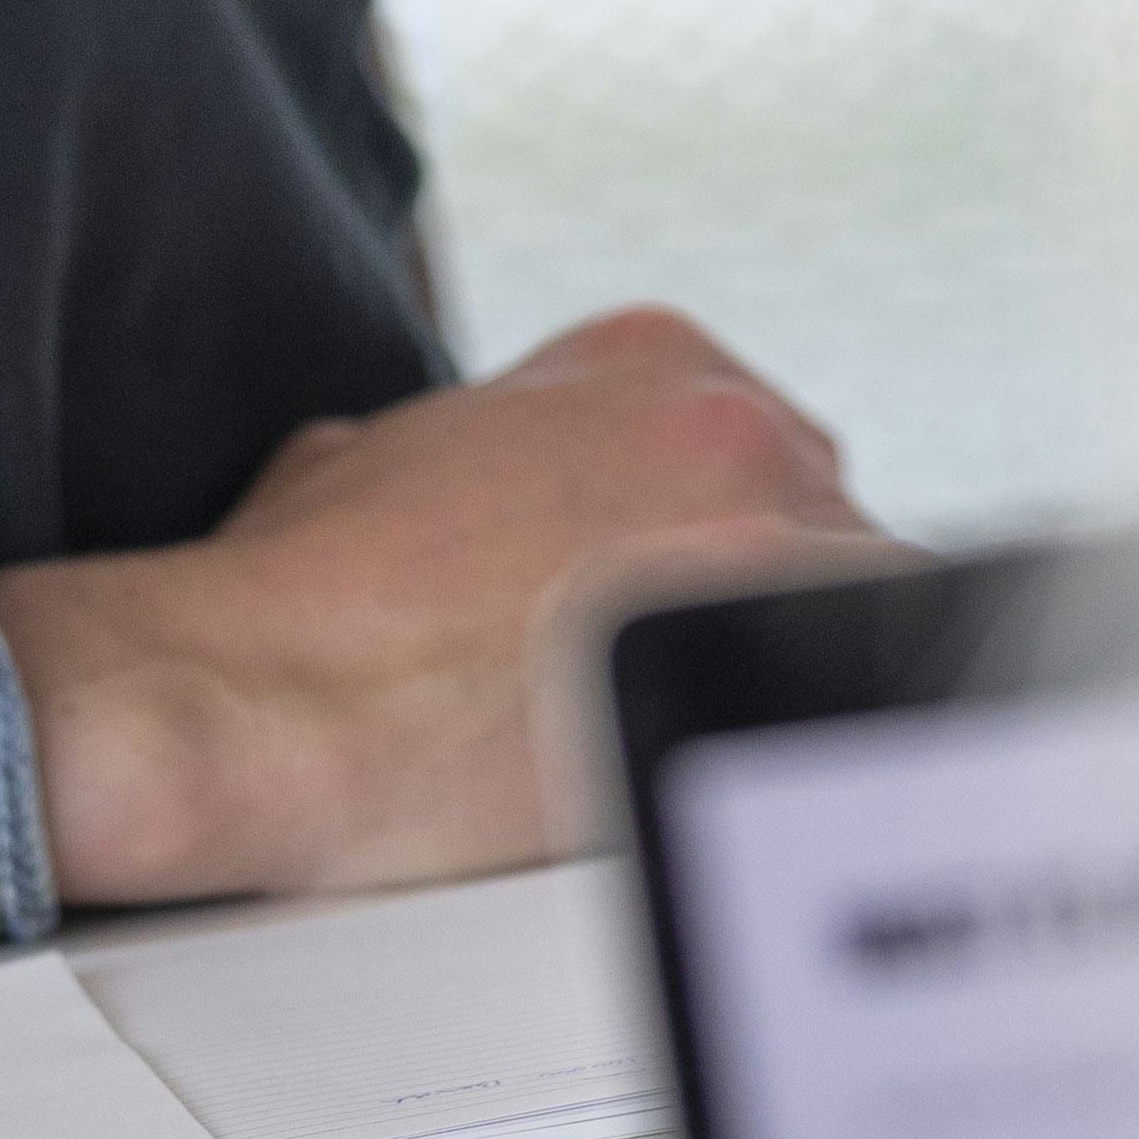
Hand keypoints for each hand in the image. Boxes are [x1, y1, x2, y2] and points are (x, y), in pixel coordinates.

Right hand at [0, 307, 884, 901]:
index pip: (768, 461)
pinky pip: (878, 686)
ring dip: (803, 675)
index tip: (700, 620)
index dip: (736, 560)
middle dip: (776, 615)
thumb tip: (491, 518)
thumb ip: (488, 457)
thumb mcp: (384, 457)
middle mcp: (725, 416)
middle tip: (701, 695)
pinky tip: (759, 781)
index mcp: (645, 358)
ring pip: (869, 608)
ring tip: (722, 750)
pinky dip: (828, 737)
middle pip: (833, 530)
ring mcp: (762, 523)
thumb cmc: (297, 604)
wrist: (260, 693)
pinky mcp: (770, 638)